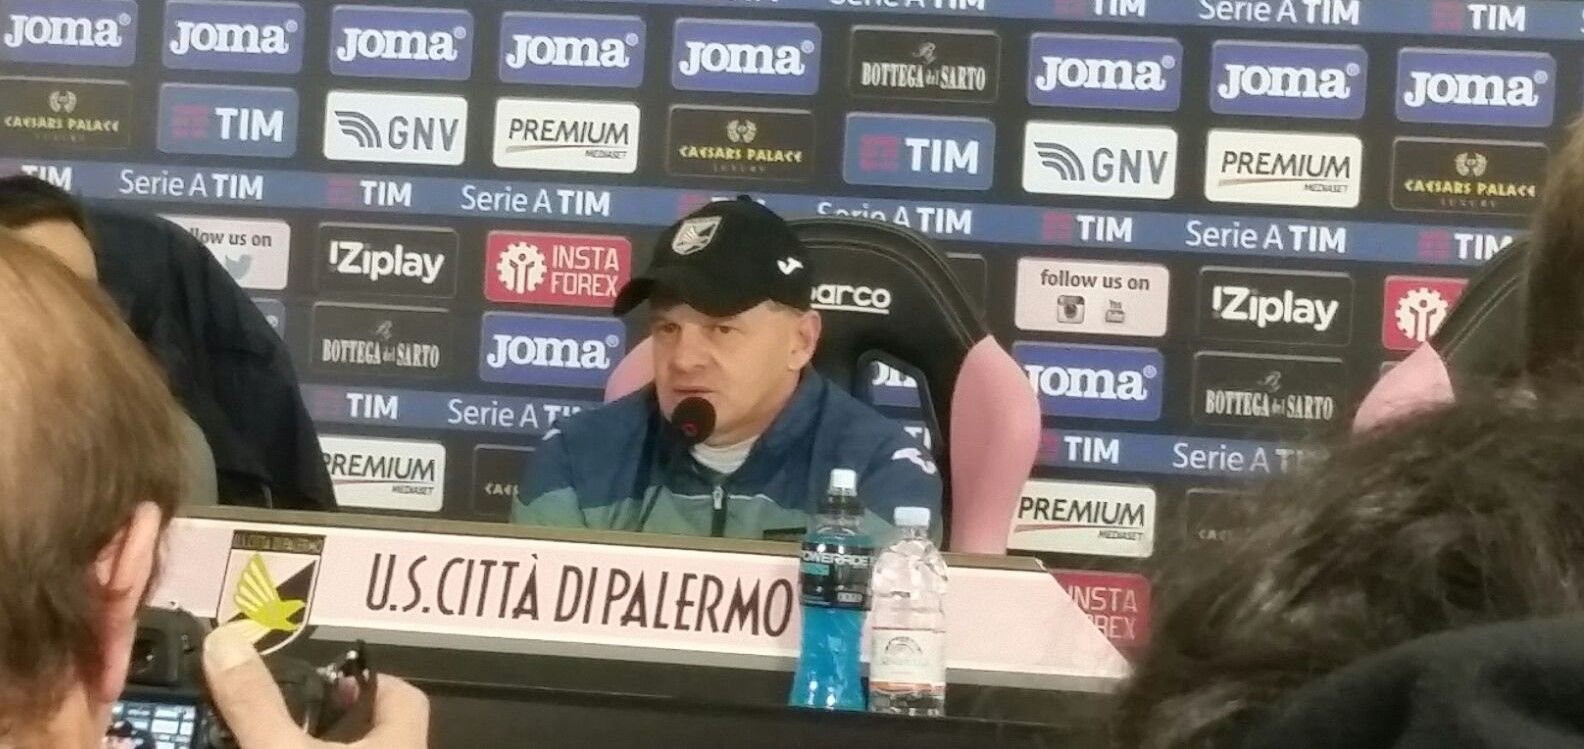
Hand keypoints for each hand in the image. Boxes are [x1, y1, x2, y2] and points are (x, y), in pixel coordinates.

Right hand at [202, 626, 429, 747]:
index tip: (329, 676)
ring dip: (318, 743)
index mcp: (402, 741)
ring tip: (269, 737)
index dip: (370, 681)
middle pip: (377, 729)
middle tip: (285, 710)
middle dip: (334, 720)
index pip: (403, 696)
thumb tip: (224, 643)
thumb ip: (256, 703)